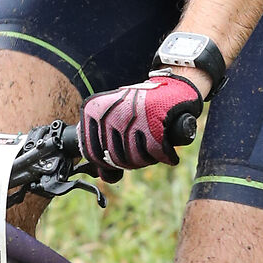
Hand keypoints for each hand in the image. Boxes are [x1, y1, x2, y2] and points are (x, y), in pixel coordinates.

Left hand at [79, 71, 204, 176]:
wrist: (170, 86)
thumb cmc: (141, 107)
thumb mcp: (115, 121)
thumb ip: (104, 147)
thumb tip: (103, 176)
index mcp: (94, 111)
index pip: (93, 153)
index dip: (108, 163)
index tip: (119, 156)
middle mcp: (110, 114)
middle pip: (116, 158)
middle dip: (132, 160)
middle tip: (142, 149)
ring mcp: (130, 118)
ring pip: (135, 158)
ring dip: (148, 158)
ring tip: (152, 145)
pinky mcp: (153, 123)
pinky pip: (156, 153)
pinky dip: (165, 155)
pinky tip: (167, 151)